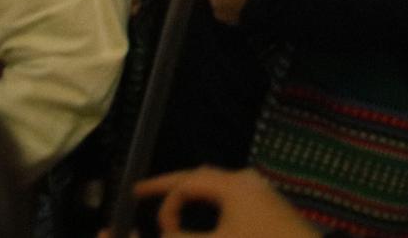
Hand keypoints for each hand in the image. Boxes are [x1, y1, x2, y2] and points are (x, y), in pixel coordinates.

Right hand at [124, 166, 318, 236]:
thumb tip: (164, 235)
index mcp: (234, 186)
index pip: (188, 182)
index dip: (165, 202)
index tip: (160, 229)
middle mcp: (246, 180)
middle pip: (200, 175)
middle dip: (171, 184)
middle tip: (142, 190)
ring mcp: (258, 189)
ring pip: (216, 182)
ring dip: (192, 191)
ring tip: (170, 201)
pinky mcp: (266, 202)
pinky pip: (229, 192)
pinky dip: (209, 198)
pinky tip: (203, 210)